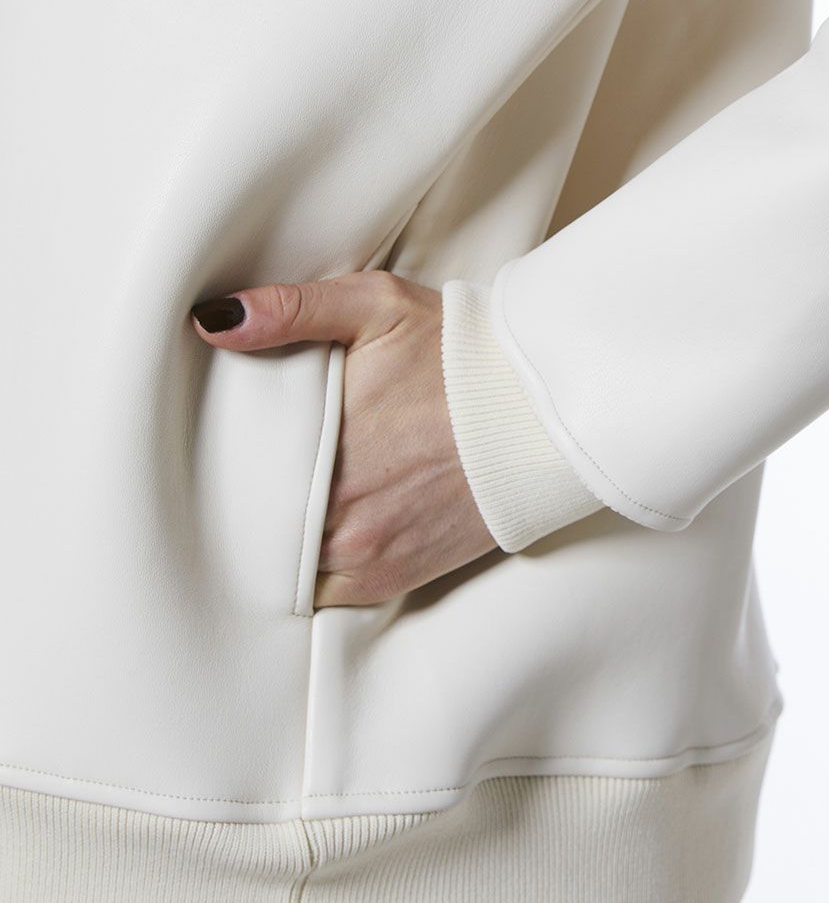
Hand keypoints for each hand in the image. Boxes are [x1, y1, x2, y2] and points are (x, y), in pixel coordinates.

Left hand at [190, 270, 499, 605]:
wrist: (541, 412)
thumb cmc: (461, 357)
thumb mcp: (377, 307)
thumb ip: (291, 308)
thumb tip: (213, 322)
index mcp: (324, 450)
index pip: (237, 475)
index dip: (222, 465)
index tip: (218, 449)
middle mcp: (340, 517)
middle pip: (256, 525)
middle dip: (243, 505)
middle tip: (231, 481)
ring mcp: (366, 556)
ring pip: (286, 565)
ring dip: (275, 543)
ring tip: (266, 511)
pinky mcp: (393, 578)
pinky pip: (326, 594)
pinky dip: (311, 574)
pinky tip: (308, 542)